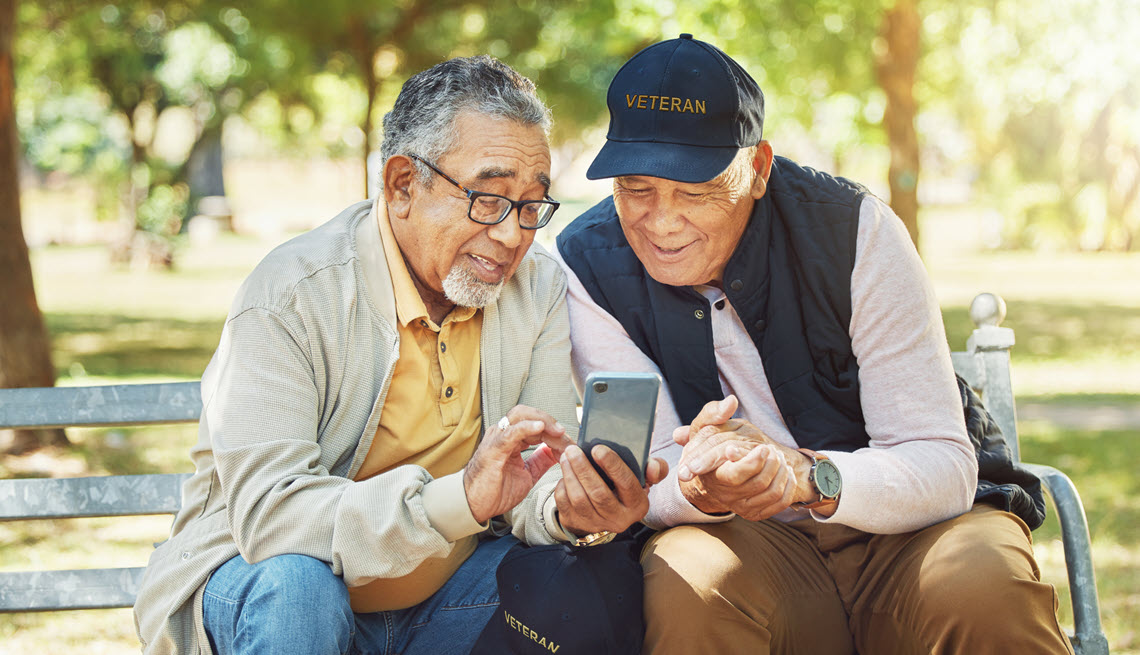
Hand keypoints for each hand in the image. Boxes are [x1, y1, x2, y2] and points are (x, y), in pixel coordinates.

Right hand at [463, 406, 572, 523]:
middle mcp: (503, 434)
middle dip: (550, 421)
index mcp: (511, 438)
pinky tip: (540, 428)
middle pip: (529, 414)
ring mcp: (497, 439)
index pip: (535, 423)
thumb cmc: (495, 490)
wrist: (475, 506)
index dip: (554, 430)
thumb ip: (540, 461)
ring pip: (521, 416)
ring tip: (558, 431)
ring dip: (543, 421)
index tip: (569, 442)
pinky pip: (511, 432)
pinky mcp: (493, 449)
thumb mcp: (527, 474)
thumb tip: (556, 452)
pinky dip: (526, 427)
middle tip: (566, 436)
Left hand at [554, 443, 667, 536]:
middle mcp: (618, 519)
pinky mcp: (576, 524)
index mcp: (637, 505)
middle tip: (574, 449)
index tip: (598, 448)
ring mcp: (596, 524)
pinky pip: (565, 504)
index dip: (612, 465)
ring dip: (570, 474)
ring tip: (566, 456)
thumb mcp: (644, 479)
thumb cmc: (626, 488)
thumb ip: (655, 468)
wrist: (608, 513)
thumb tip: (653, 466)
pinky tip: (564, 473)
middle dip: (584, 468)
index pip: (626, 484)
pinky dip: (562, 486)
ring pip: (579, 499)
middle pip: (599, 493)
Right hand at [674, 396, 820, 518]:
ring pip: (771, 492)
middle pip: (758, 483)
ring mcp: (741, 506)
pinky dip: (788, 486)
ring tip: (779, 457)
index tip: (763, 447)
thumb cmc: (710, 445)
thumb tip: (730, 402)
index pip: (734, 475)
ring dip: (781, 471)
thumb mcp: (705, 427)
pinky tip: (785, 472)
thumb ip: (713, 413)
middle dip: (771, 463)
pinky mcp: (755, 513)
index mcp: (712, 475)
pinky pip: (779, 503)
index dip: (751, 462)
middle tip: (771, 449)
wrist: (714, 472)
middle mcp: (725, 495)